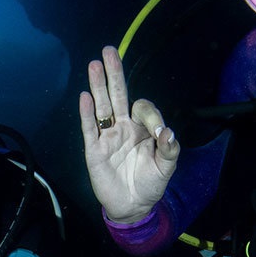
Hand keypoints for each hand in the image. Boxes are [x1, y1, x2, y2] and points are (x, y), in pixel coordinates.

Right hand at [81, 45, 178, 222]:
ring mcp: (107, 136)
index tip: (159, 134)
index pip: (143, 108)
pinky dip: (87, 113)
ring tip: (94, 65)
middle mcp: (123, 127)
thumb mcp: (167, 167)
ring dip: (98, 86)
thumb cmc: (150, 183)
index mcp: (141, 128)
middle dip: (114, 73)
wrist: (133, 206)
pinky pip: (89, 128)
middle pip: (117, 95)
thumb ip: (169, 149)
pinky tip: (86, 97)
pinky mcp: (94, 150)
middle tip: (109, 50)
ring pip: (102, 106)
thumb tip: (168, 132)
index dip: (151, 114)